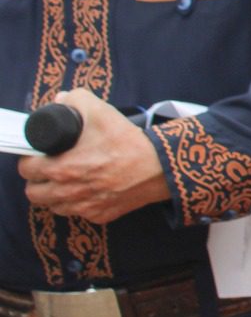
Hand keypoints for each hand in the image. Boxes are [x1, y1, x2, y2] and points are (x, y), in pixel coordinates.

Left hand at [15, 90, 169, 222]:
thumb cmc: (127, 141)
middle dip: (38, 180)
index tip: (39, 155)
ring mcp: (83, 207)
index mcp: (61, 168)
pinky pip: (78, 213)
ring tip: (66, 181)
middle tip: (49, 168)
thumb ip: (76, 100)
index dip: (30, 159)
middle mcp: (68, 192)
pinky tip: (89, 190)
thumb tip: (62, 100)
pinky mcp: (100, 215)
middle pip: (34, 193)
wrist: (159, 167)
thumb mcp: (101, 111)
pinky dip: (79, 203)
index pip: (26, 169)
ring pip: (53, 206)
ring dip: (55, 195)